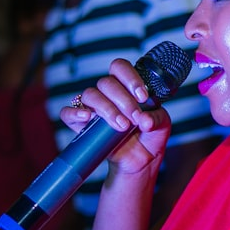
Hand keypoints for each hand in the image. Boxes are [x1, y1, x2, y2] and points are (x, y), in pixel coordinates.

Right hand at [59, 58, 171, 175]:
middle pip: (106, 82)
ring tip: (122, 126)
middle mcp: (107, 93)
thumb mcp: (162, 125)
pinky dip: (74, 112)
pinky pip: (68, 112)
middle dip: (124, 101)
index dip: (130, 78)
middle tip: (135, 118)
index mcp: (126, 86)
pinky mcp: (81, 125)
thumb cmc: (150, 137)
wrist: (141, 161)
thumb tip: (144, 120)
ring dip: (108, 109)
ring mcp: (93, 108)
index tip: (142, 97)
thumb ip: (156, 119)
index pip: (120, 67)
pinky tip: (87, 117)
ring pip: (90, 95)